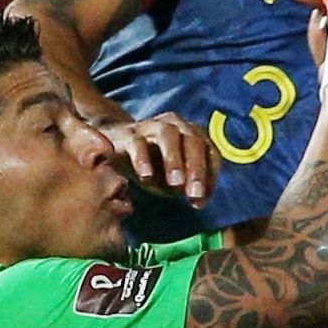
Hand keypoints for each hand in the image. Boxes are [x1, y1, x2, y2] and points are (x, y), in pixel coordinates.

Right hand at [92, 108, 213, 203]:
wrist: (117, 148)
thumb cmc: (153, 165)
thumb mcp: (173, 180)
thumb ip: (187, 188)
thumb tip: (198, 201)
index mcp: (193, 135)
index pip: (210, 152)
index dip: (209, 176)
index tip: (200, 201)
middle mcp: (176, 125)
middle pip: (192, 140)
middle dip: (196, 168)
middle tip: (194, 193)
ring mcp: (152, 126)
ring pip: (167, 135)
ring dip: (174, 159)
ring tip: (175, 183)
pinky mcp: (129, 133)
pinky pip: (138, 142)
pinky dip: (143, 158)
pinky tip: (146, 176)